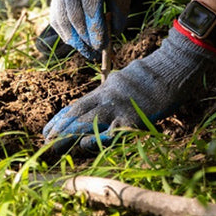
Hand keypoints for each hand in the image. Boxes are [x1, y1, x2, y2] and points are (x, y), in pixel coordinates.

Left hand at [41, 25, 215, 149]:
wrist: (172, 69)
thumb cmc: (152, 76)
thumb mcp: (124, 81)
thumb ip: (110, 93)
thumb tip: (98, 106)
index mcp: (106, 89)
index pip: (77, 105)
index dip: (60, 119)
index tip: (45, 131)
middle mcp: (108, 97)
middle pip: (78, 114)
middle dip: (59, 130)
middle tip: (43, 143)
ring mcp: (120, 107)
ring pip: (88, 121)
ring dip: (69, 135)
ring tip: (54, 147)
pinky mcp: (134, 117)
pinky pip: (112, 131)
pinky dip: (97, 139)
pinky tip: (84, 145)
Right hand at [49, 0, 130, 61]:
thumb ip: (120, 8)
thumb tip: (114, 34)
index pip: (89, 4)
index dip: (96, 27)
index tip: (103, 45)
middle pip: (73, 15)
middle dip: (85, 37)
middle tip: (97, 52)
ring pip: (62, 20)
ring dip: (75, 40)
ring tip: (88, 53)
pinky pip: (57, 20)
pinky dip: (66, 35)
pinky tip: (79, 44)